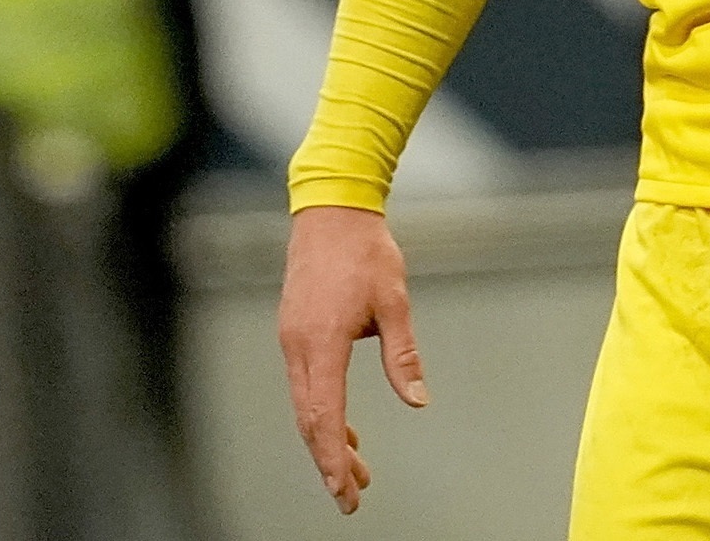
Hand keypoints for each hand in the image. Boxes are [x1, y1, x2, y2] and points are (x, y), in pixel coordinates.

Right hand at [278, 205, 428, 514]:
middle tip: (352, 498)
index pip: (323, 415)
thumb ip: (403, 356)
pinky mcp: (295, 333)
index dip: (332, 457)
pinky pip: (305, 385)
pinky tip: (343, 427)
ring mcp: (292, 341)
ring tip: (356, 471)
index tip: (345, 490)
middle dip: (330, 462)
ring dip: (328, 440)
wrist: (331, 211)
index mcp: (322, 343)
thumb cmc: (366, 252)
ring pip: (306, 406)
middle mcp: (299, 347)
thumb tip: (418, 401)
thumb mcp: (395, 302)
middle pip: (309, 420)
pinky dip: (323, 412)